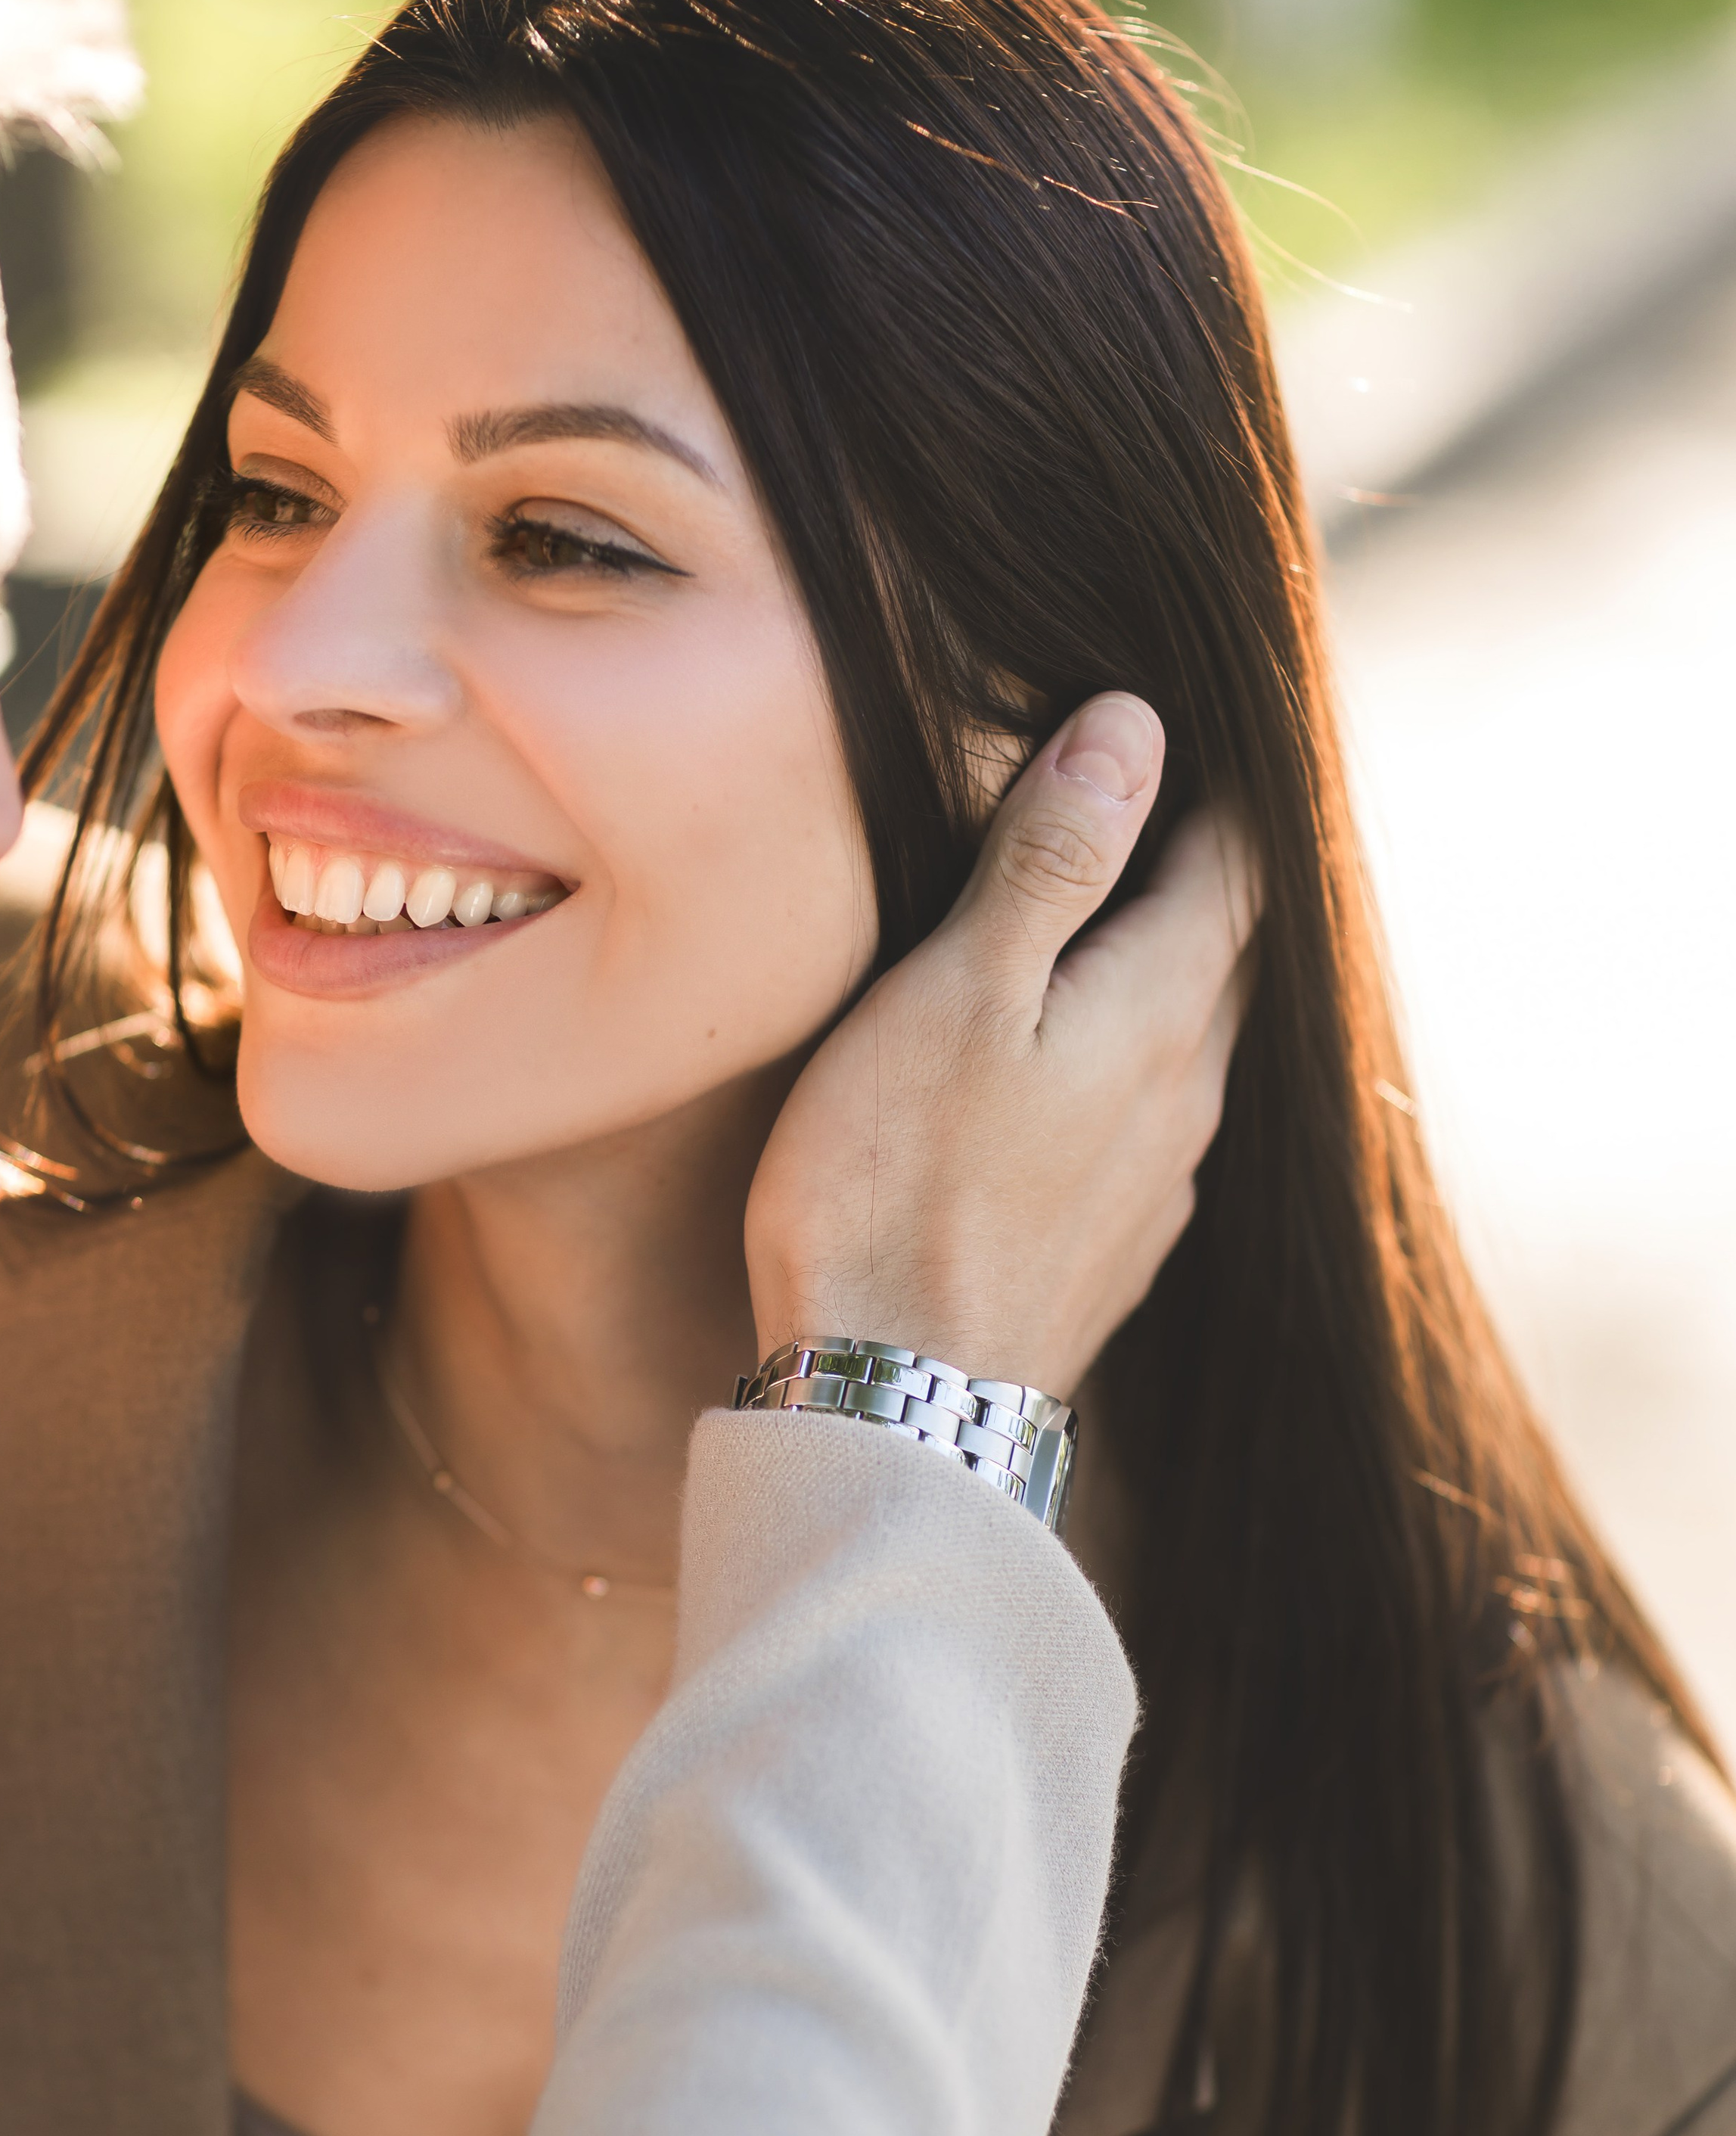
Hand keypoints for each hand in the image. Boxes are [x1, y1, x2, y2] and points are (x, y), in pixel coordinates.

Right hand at [745, 693, 1258, 1398]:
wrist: (892, 1408)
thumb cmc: (894, 1187)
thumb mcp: (957, 990)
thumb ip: (1051, 859)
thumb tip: (1134, 727)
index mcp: (1162, 1010)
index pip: (1242, 860)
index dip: (1215, 782)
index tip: (1171, 728)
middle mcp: (1190, 1095)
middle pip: (1226, 950)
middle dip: (1189, 872)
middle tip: (1133, 808)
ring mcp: (1161, 1184)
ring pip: (1188, 1043)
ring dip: (1151, 977)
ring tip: (1081, 935)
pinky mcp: (1115, 1251)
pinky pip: (1146, 1126)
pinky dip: (1116, 1071)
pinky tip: (1052, 1081)